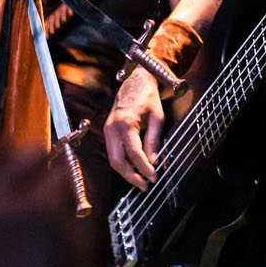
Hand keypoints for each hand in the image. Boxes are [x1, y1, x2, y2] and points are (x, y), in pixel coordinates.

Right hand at [103, 66, 166, 189]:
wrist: (135, 81)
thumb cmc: (148, 96)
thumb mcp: (157, 118)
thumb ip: (154, 140)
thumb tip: (153, 161)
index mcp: (126, 123)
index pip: (134, 153)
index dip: (144, 168)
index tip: (154, 177)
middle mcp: (113, 128)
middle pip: (117, 161)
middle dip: (131, 176)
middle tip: (145, 185)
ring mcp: (108, 130)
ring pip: (113, 159)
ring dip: (126, 171)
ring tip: (141, 180)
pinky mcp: (108, 131)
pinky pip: (114, 152)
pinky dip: (123, 162)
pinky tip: (135, 168)